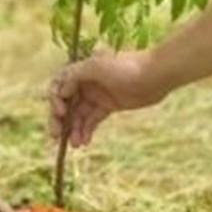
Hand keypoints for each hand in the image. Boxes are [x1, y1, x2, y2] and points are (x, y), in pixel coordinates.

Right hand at [49, 49, 167, 147]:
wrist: (156, 74)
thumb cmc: (126, 66)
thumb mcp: (96, 66)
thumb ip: (74, 75)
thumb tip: (60, 92)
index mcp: (80, 70)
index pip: (58, 87)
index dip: (55, 101)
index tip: (61, 113)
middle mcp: (85, 82)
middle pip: (65, 103)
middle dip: (59, 120)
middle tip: (56, 137)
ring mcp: (96, 95)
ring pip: (78, 115)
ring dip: (73, 129)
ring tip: (75, 145)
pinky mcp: (108, 106)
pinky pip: (92, 120)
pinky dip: (86, 131)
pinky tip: (84, 142)